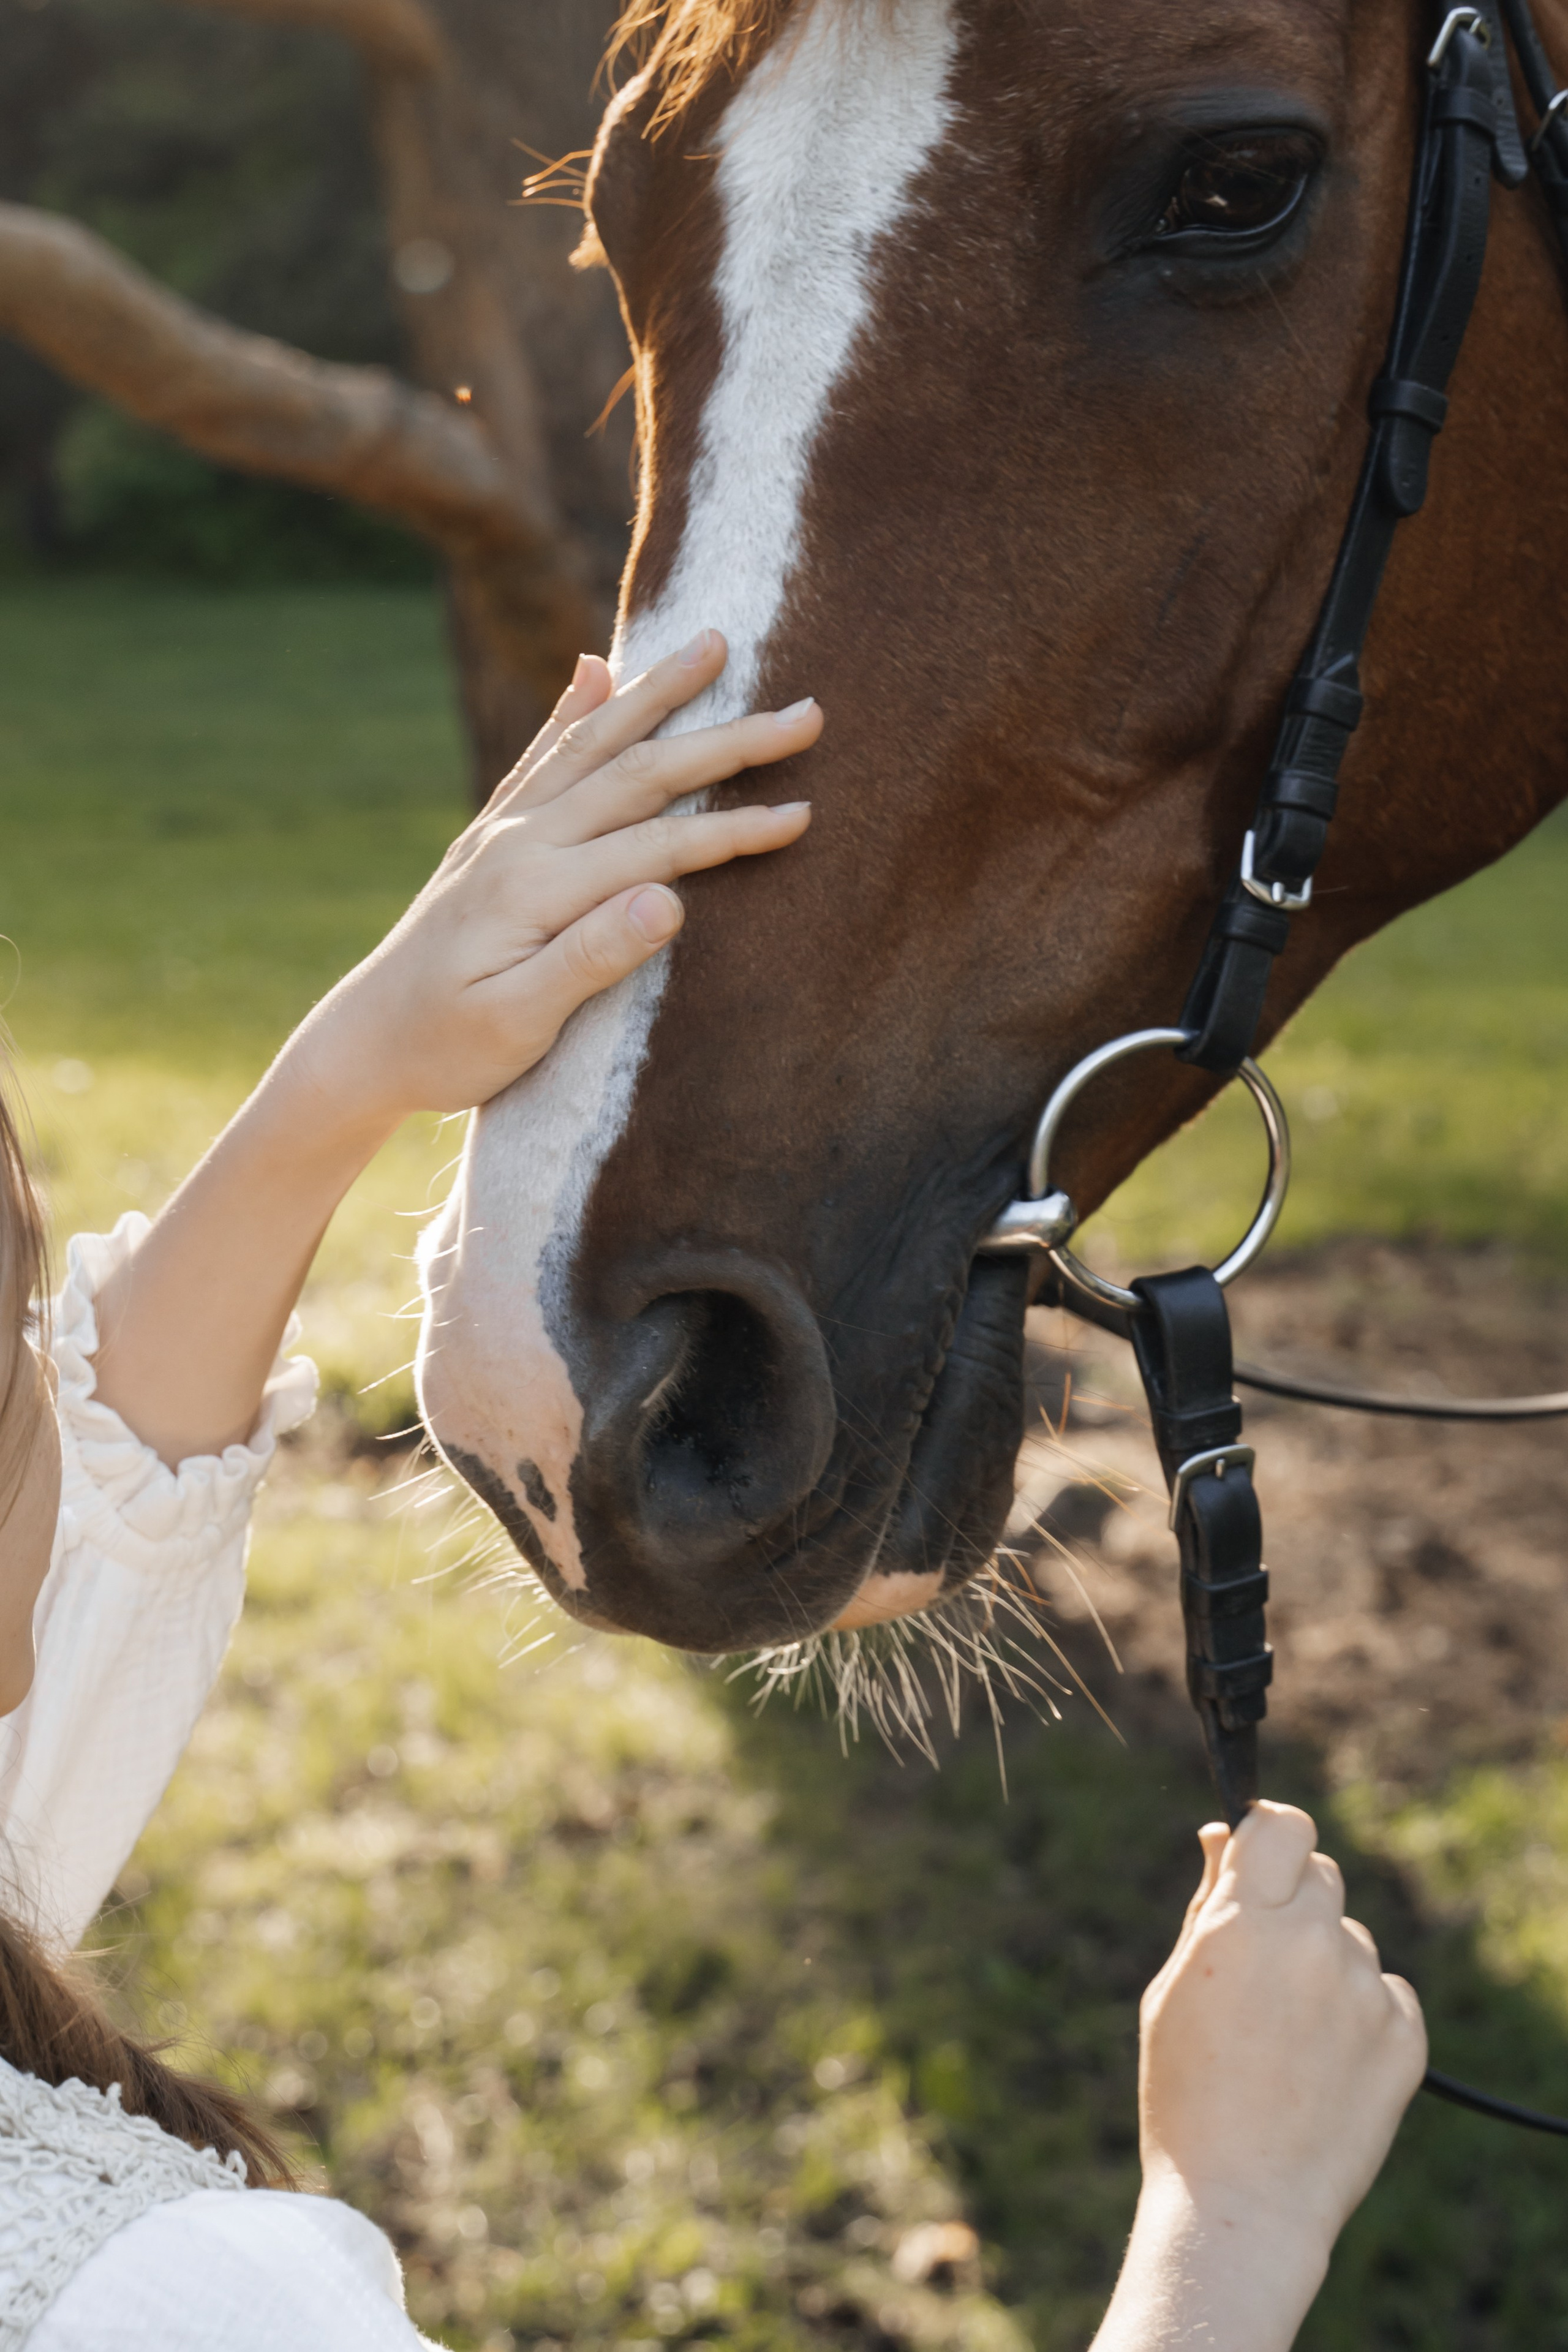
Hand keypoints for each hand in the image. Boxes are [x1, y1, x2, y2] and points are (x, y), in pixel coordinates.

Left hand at [283, 627, 816, 1127]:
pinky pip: (541, 754)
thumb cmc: (446, 1047)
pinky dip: (573, 706)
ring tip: (712, 643)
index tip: (805, 815)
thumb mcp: (517, 1025)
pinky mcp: (491, 834)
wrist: (363, 1043)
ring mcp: (503, 829)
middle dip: (728, 740)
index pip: (659, 847)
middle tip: (805, 712)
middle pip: (641, 773)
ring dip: (657, 692)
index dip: (735, 831)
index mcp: (536, 888)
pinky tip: (597, 667)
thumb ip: (590, 958)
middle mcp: (521, 840)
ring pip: (594, 743)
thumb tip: (669, 899)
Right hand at [1091, 1802, 1425, 2351]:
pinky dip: (1360, 2013)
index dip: (1270, 1835)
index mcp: (1243, 1923)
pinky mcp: (1405, 2037)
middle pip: (1321, 1872)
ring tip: (1287, 2035)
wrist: (1244, 2204)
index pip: (1283, 1825)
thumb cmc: (1188, 2096)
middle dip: (1293, 1902)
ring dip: (1324, 1962)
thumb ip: (1207, 1902)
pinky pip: (1387, 1991)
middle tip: (1264, 1963)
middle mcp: (1310, 1943)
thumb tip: (1222, 1834)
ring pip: (1350, 1937)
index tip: (1259, 1858)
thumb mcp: (1172, 1988)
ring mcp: (1363, 1991)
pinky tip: (1324, 2062)